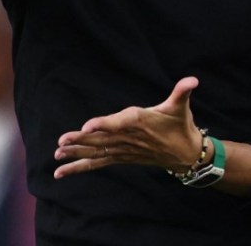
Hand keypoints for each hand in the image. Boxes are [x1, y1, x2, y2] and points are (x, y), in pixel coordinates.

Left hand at [53, 77, 202, 179]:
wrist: (186, 154)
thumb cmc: (180, 125)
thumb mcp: (180, 107)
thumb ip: (182, 92)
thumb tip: (192, 80)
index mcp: (138, 122)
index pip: (118, 123)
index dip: (102, 124)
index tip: (86, 126)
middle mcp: (128, 138)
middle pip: (101, 139)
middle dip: (80, 141)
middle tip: (61, 142)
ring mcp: (123, 150)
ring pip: (96, 152)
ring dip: (76, 154)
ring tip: (57, 156)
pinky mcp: (120, 157)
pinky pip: (98, 163)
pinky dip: (80, 166)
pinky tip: (62, 171)